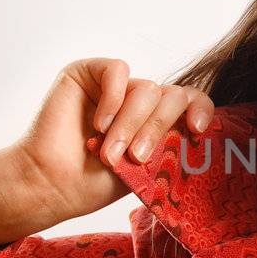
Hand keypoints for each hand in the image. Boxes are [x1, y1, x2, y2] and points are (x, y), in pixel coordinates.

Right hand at [8, 58, 216, 223]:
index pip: (193, 102)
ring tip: (109, 153)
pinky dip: (113, 100)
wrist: (54, 185)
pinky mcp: (88, 72)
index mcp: (160, 120)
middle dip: (157, 128)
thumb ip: (171, 143)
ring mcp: (117, 86)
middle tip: (137, 158)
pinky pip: (118, 72)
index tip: (196, 131)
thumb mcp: (146, 167)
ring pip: (147, 89)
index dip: (201, 110)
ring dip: (131, 125)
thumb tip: (198, 131)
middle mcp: (141, 100)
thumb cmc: (97, 182)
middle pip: (173, 97)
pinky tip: (99, 124)